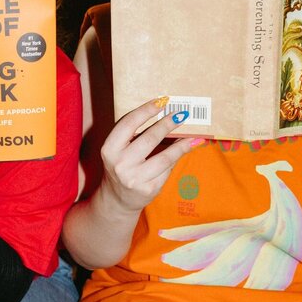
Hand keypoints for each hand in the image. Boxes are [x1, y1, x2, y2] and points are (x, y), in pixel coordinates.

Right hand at [100, 97, 201, 212]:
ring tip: (192, 135)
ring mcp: (135, 179)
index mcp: (109, 149)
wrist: (117, 200)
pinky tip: (187, 148)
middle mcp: (120, 164)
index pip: (129, 124)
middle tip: (182, 114)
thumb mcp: (118, 150)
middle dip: (168, 124)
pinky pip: (167, 169)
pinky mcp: (149, 189)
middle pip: (150, 139)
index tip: (162, 101)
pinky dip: (178, 157)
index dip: (146, 110)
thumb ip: (134, 135)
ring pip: (164, 157)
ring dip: (181, 144)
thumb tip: (164, 114)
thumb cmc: (121, 166)